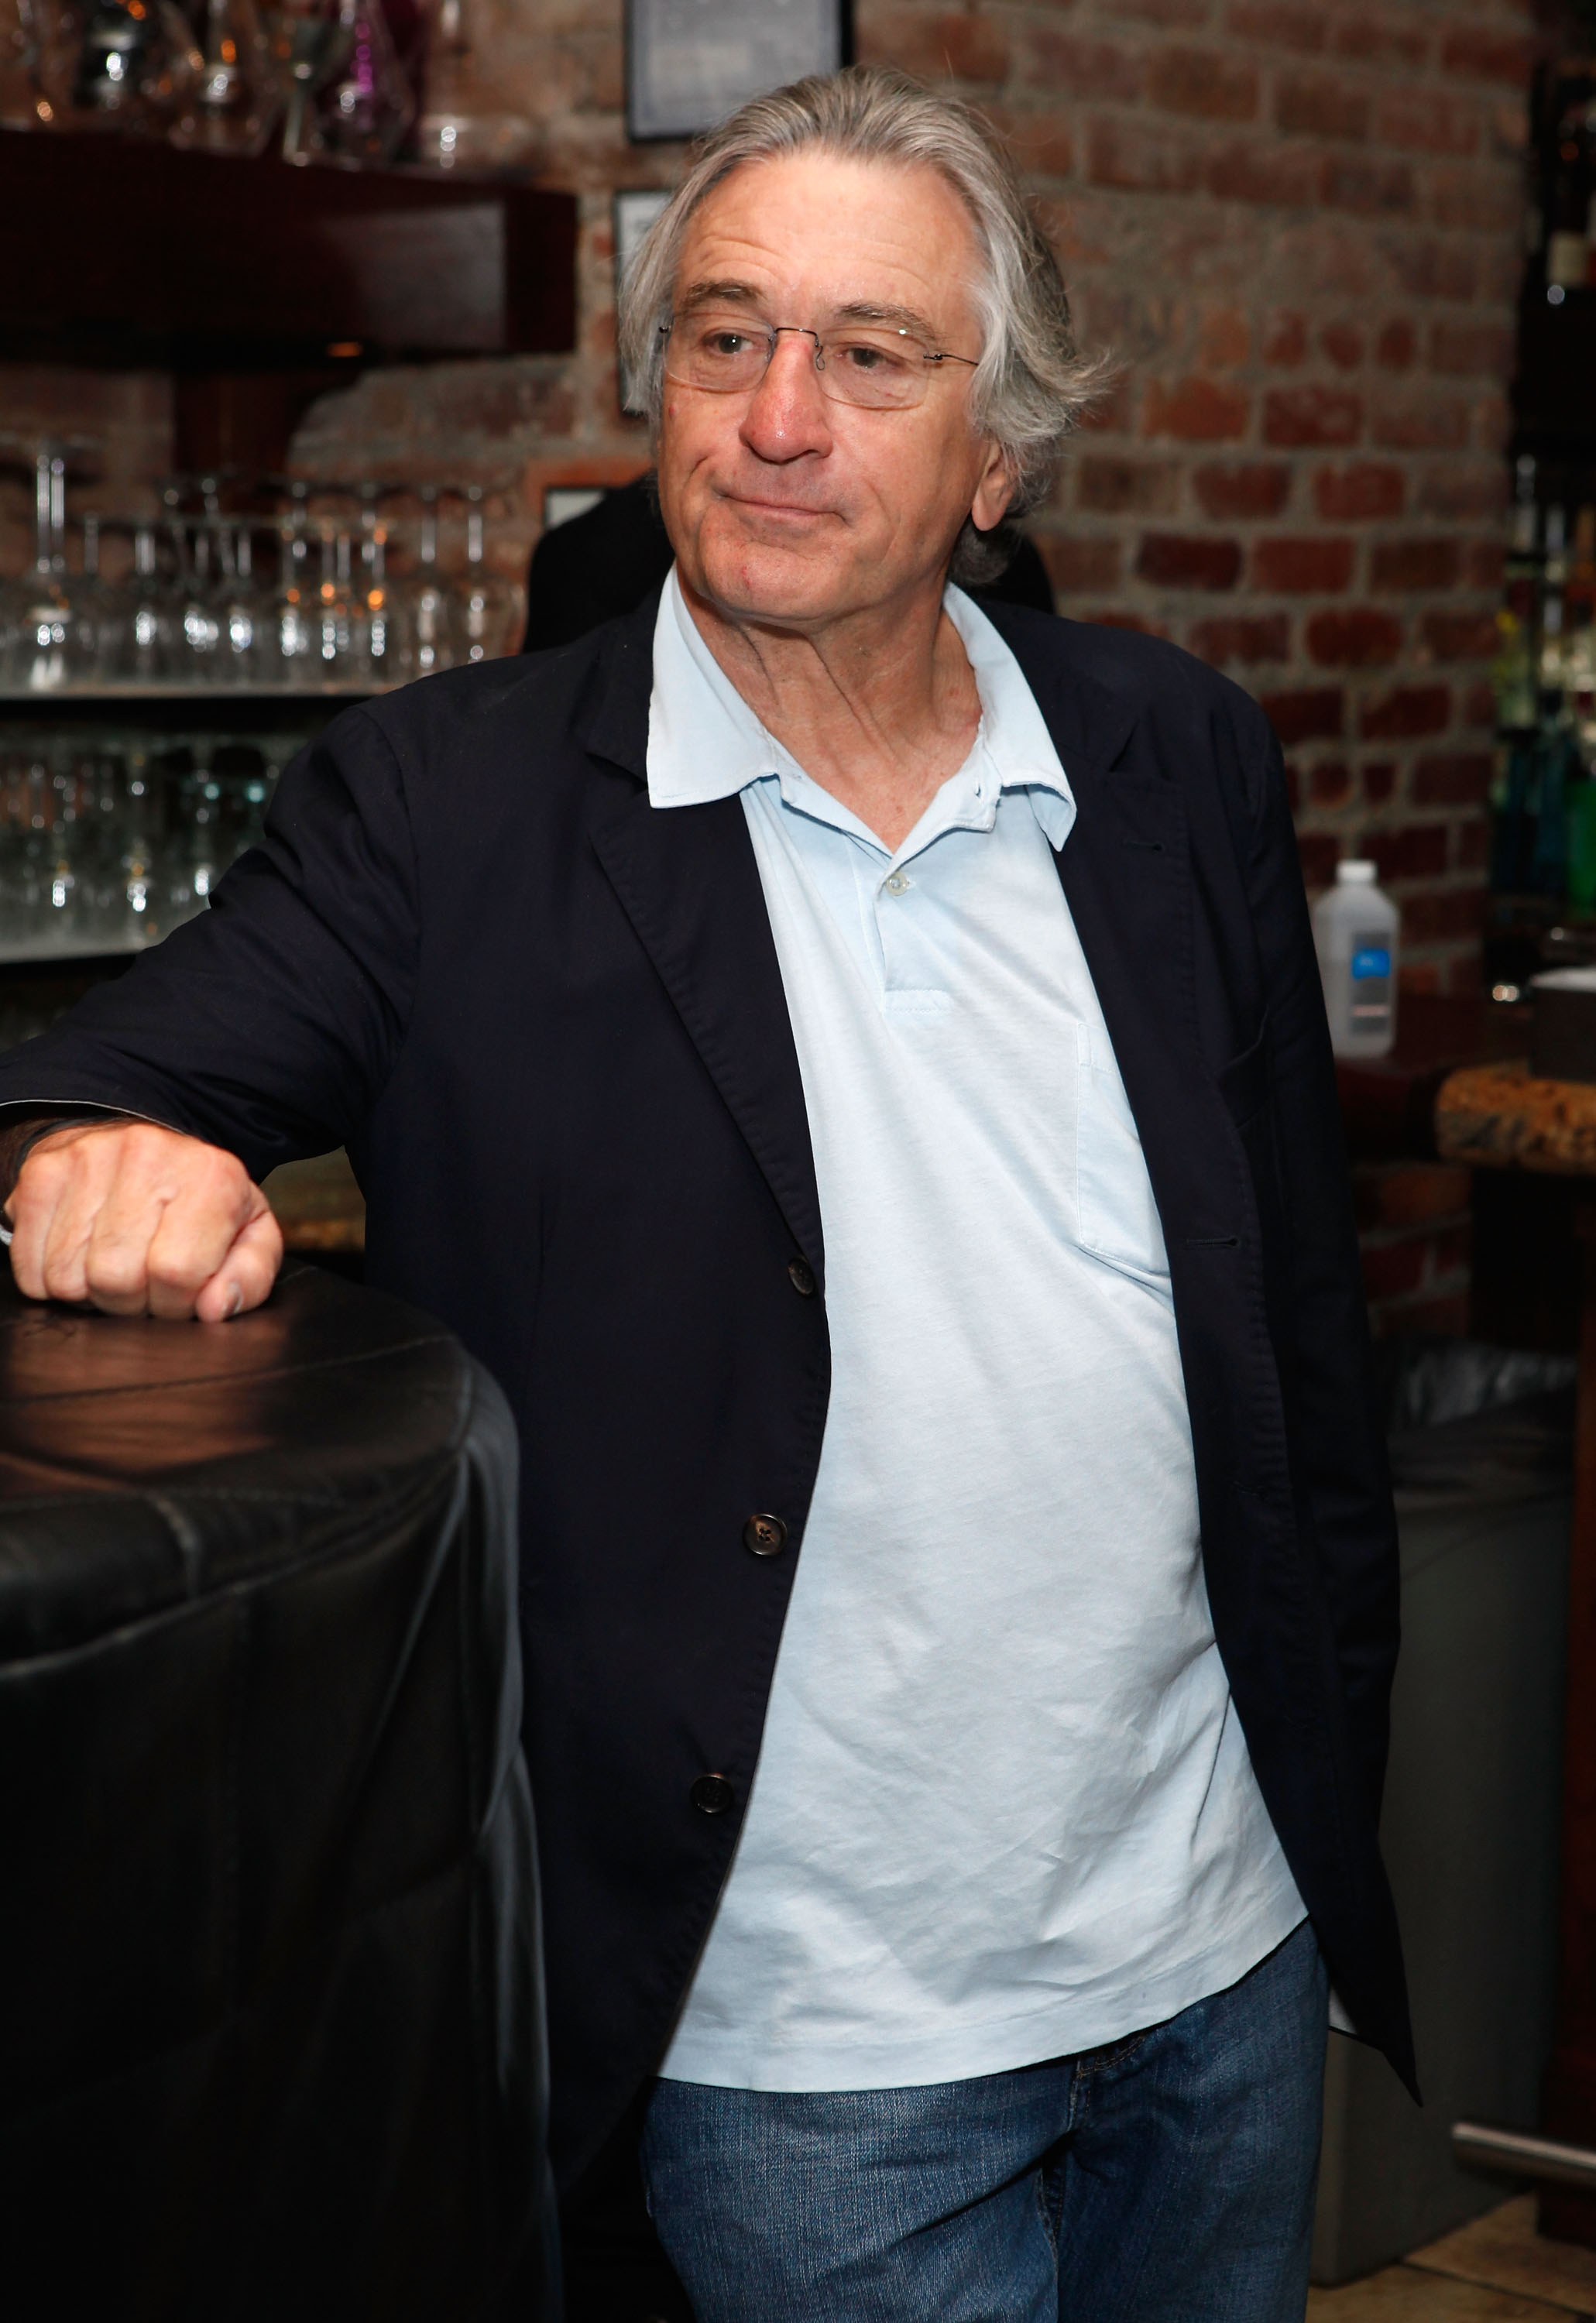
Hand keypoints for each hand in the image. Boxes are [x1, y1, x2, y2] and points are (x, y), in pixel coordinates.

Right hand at [7, 1121, 283, 1321]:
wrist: (147, 1148)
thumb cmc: (203, 1203)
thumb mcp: (250, 1236)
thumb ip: (250, 1277)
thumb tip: (215, 1308)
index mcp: (211, 1174)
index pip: (176, 1272)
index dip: (176, 1304)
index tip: (180, 1293)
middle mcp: (147, 1155)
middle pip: (116, 1279)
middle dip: (132, 1302)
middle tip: (145, 1282)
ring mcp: (86, 1159)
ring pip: (67, 1278)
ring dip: (91, 1292)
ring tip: (115, 1266)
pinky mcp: (41, 1173)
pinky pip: (30, 1268)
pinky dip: (52, 1280)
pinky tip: (81, 1257)